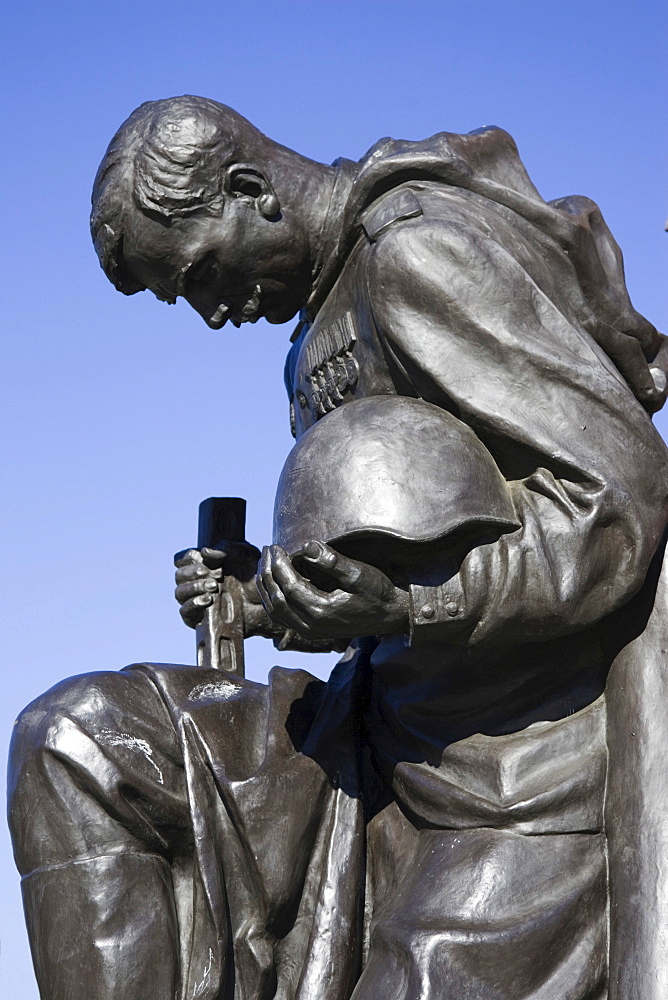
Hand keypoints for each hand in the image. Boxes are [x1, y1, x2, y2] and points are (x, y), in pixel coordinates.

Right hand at [174, 541, 262, 629]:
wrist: (267, 602)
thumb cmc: (255, 575)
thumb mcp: (246, 555)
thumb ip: (227, 548)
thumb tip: (205, 552)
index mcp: (204, 565)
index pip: (181, 560)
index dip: (187, 558)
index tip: (201, 558)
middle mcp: (197, 582)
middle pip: (179, 576)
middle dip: (193, 573)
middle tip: (216, 575)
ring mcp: (197, 600)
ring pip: (179, 593)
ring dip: (193, 588)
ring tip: (214, 586)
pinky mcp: (199, 618)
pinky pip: (185, 612)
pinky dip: (193, 604)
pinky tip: (208, 600)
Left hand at [256, 540, 408, 640]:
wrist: (390, 615)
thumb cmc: (377, 593)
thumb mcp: (359, 574)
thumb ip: (332, 561)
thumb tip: (306, 546)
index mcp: (322, 612)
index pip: (289, 587)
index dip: (279, 565)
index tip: (276, 546)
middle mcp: (312, 626)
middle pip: (277, 600)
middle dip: (268, 573)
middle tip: (267, 550)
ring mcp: (310, 631)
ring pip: (275, 611)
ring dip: (266, 586)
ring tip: (264, 562)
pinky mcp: (310, 630)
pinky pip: (282, 616)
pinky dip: (272, 599)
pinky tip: (272, 583)